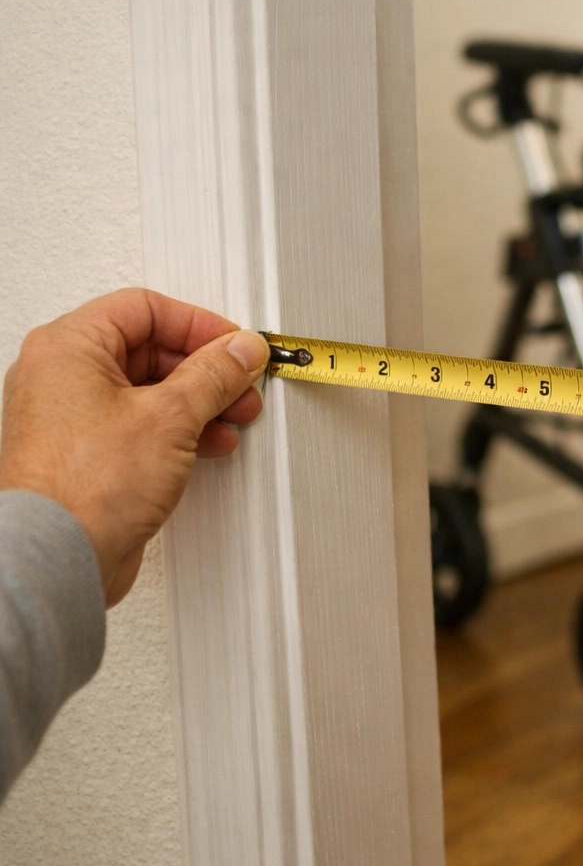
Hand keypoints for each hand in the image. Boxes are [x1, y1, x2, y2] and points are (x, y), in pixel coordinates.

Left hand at [0, 289, 268, 606]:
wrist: (58, 556)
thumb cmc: (82, 488)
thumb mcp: (170, 416)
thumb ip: (214, 374)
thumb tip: (239, 351)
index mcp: (68, 347)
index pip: (146, 309)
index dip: (199, 325)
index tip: (235, 347)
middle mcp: (62, 376)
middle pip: (150, 348)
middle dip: (206, 369)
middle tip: (240, 383)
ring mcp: (73, 417)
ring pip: (150, 389)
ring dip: (200, 401)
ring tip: (233, 415)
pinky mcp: (89, 454)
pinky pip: (142, 424)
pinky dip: (180, 428)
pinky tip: (208, 442)